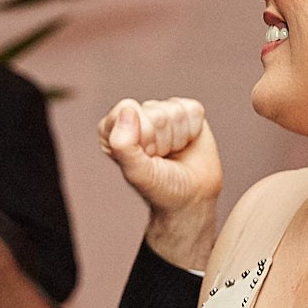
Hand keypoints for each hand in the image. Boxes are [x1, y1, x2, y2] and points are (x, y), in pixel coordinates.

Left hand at [100, 98, 221, 217]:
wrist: (193, 198)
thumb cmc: (162, 189)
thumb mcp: (138, 173)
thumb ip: (123, 144)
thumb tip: (128, 110)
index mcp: (113, 129)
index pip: (128, 109)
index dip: (143, 136)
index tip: (147, 157)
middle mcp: (135, 117)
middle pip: (155, 112)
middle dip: (163, 140)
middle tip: (162, 159)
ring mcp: (161, 112)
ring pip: (175, 111)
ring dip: (178, 138)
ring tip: (173, 153)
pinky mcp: (185, 111)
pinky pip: (193, 110)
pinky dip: (194, 130)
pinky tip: (187, 143)